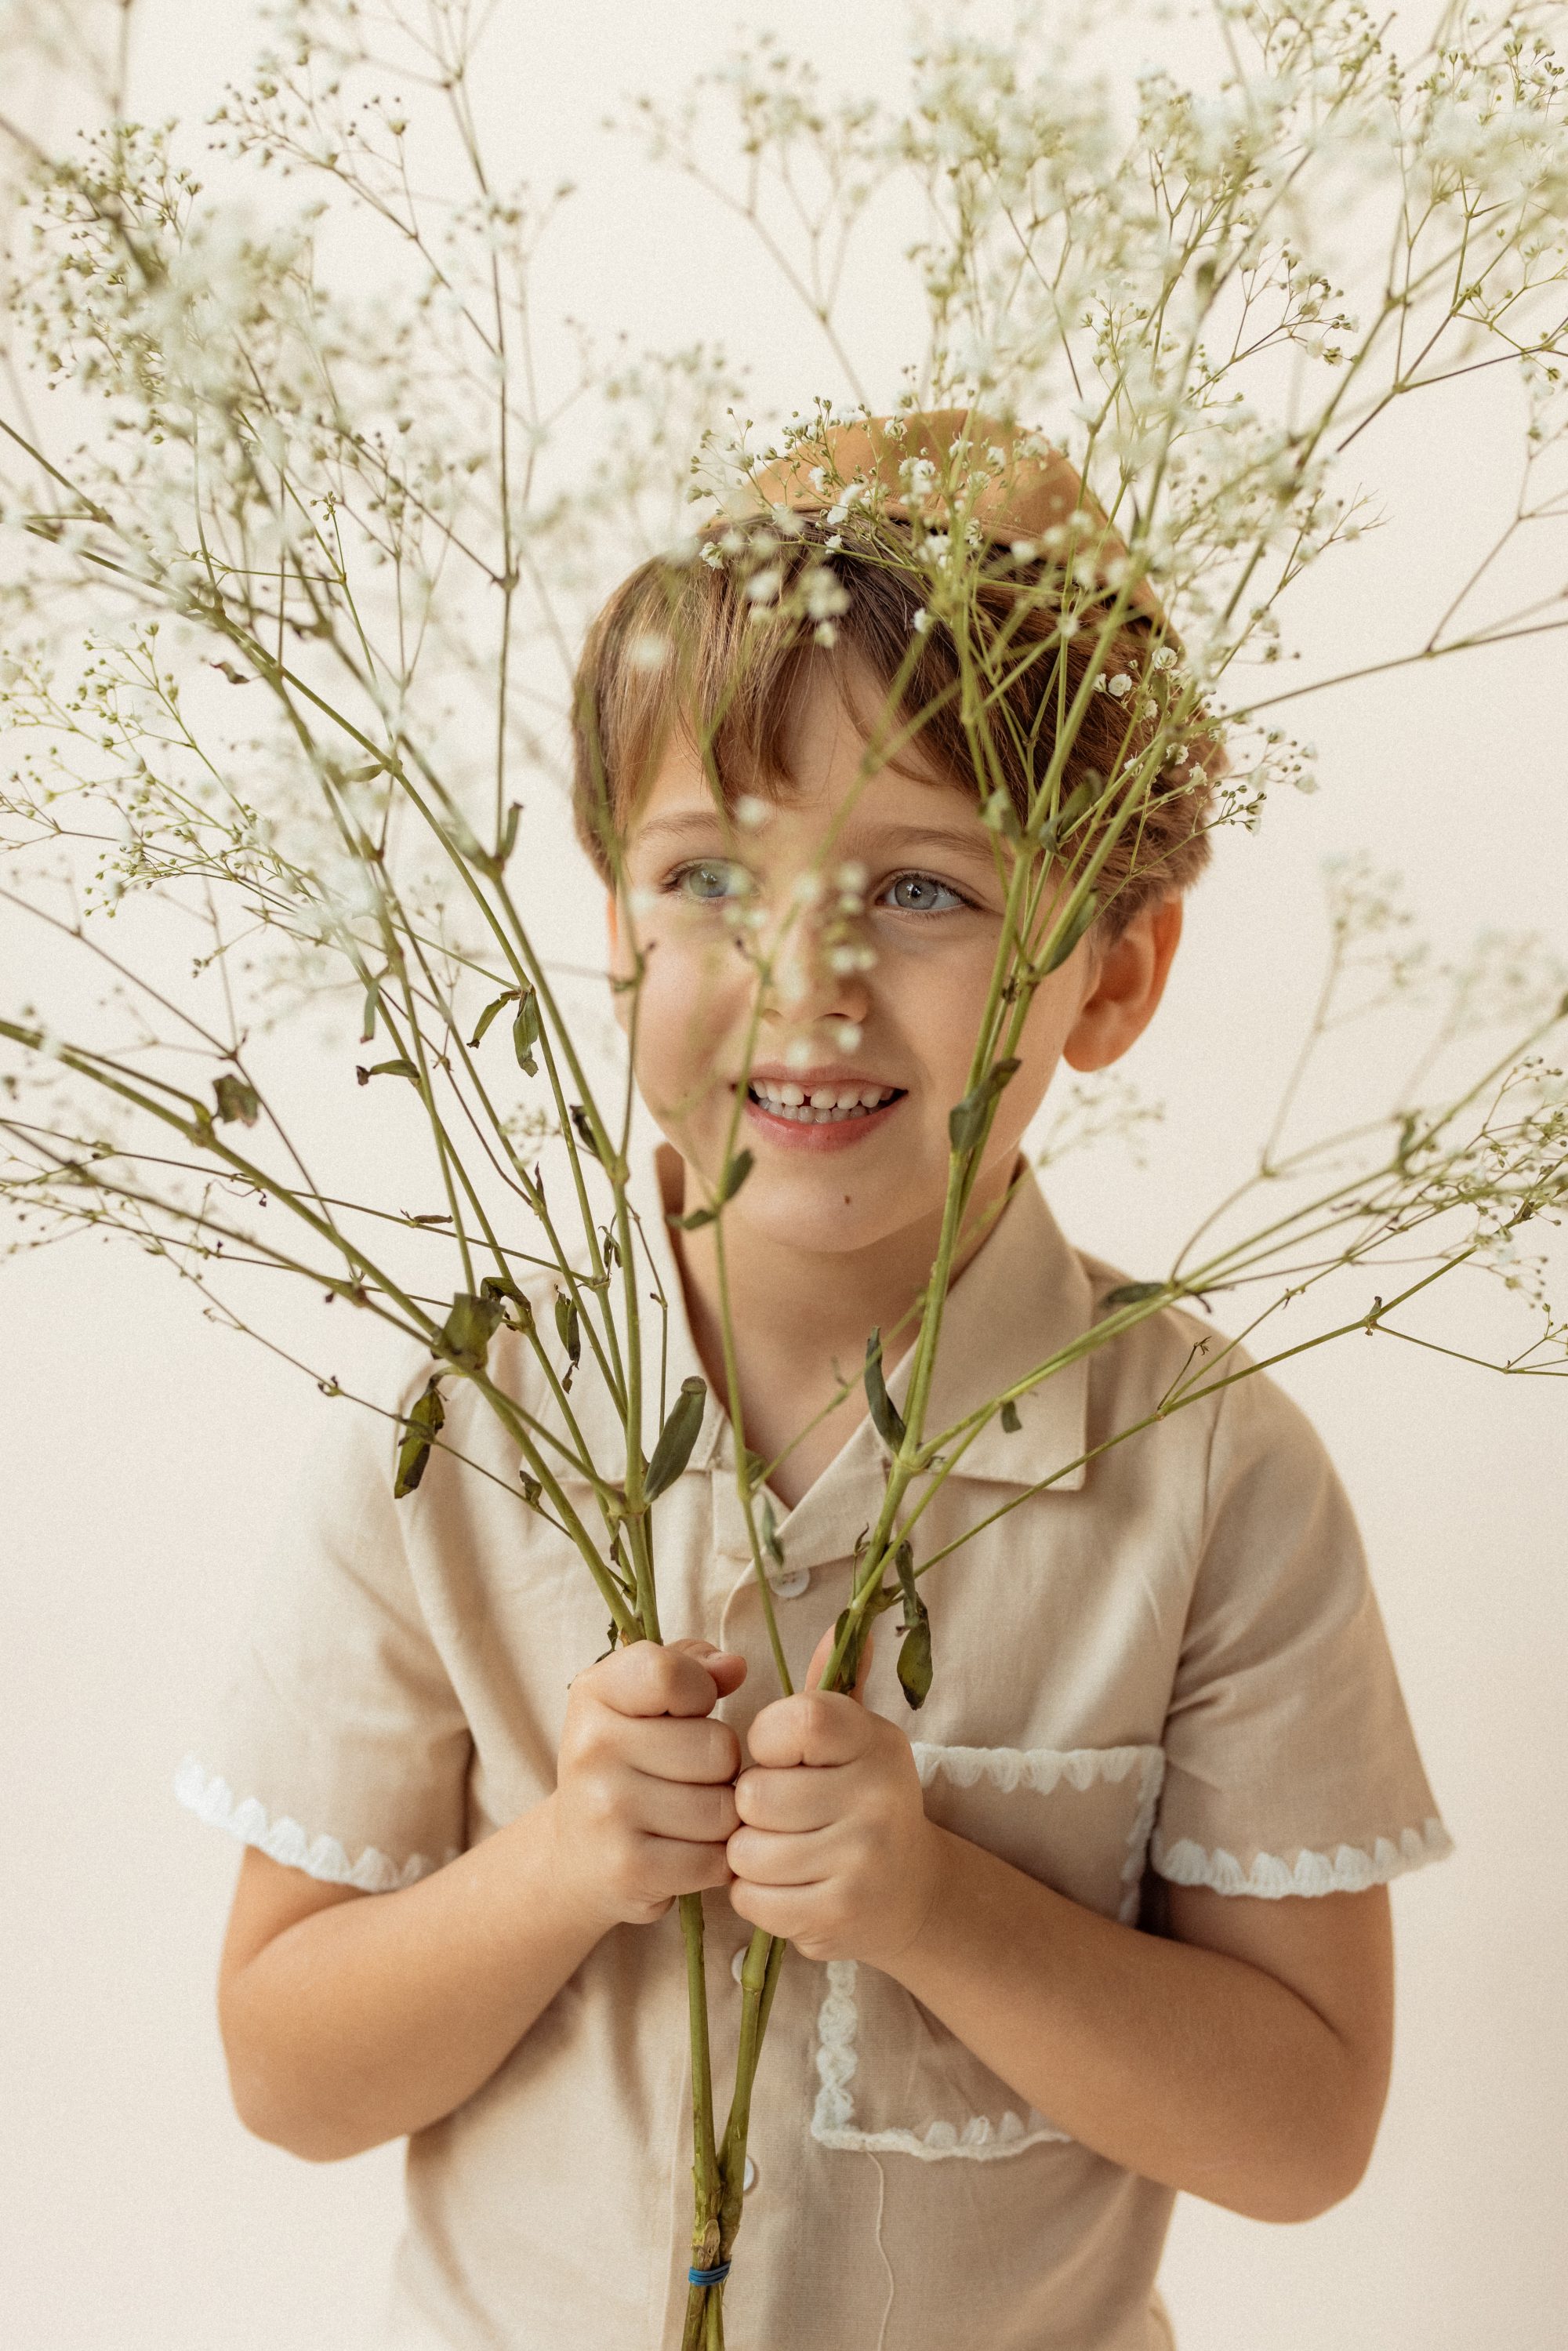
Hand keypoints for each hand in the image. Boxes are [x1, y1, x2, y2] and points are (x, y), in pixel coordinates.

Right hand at [548, 1639, 746, 1931]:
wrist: (576, 1858)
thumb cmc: (628, 1761)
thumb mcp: (643, 1699)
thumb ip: (691, 1666)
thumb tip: (734, 1667)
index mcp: (594, 1693)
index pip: (669, 1672)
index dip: (700, 1691)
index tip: (687, 1711)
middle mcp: (591, 1748)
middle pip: (718, 1748)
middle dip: (721, 1766)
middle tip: (689, 1777)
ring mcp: (606, 1811)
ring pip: (724, 1808)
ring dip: (722, 1817)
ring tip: (689, 1815)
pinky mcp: (628, 1869)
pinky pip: (716, 1860)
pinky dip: (715, 1860)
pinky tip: (686, 1851)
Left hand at [726, 1628, 942, 1965]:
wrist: (909, 1894)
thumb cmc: (859, 1802)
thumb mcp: (853, 1740)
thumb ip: (834, 1684)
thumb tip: (839, 1625)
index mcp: (876, 1741)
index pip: (796, 1722)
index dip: (766, 1743)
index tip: (781, 1757)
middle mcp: (880, 1795)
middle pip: (755, 1794)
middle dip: (751, 1808)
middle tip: (781, 1814)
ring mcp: (864, 1859)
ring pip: (746, 1850)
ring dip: (748, 1856)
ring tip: (782, 1850)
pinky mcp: (841, 1914)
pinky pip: (752, 1898)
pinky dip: (754, 1896)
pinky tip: (787, 1886)